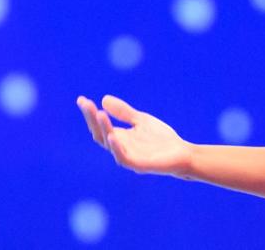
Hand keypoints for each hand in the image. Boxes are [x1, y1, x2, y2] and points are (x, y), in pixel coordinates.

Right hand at [76, 95, 193, 177]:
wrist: (182, 154)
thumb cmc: (161, 139)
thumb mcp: (141, 120)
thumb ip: (124, 112)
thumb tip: (103, 99)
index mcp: (119, 137)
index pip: (99, 126)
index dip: (90, 114)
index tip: (81, 99)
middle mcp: (120, 148)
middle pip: (100, 134)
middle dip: (92, 119)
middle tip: (86, 104)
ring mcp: (128, 157)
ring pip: (110, 144)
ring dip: (104, 129)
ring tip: (99, 113)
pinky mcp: (138, 166)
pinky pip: (123, 158)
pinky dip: (116, 147)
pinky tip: (112, 135)